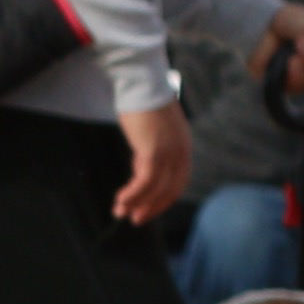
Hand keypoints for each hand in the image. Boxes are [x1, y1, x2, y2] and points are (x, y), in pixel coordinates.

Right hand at [112, 104, 192, 223]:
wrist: (142, 84)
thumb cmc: (143, 104)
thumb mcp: (154, 130)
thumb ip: (153, 147)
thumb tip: (141, 164)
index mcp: (183, 148)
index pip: (177, 183)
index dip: (162, 200)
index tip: (146, 210)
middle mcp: (181, 152)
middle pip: (169, 190)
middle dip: (151, 207)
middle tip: (135, 219)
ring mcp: (169, 152)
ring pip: (155, 189)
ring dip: (137, 203)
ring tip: (121, 212)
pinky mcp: (153, 151)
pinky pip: (144, 181)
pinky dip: (133, 193)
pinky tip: (121, 199)